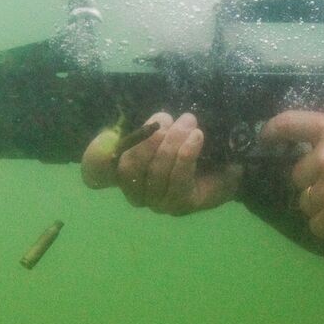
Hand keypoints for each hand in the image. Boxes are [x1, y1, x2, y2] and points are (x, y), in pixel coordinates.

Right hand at [81, 112, 239, 214]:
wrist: (228, 166)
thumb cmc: (191, 147)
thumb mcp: (168, 132)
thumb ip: (151, 128)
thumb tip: (147, 123)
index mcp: (125, 174)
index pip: (97, 171)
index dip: (95, 155)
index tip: (108, 134)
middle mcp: (137, 192)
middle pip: (131, 167)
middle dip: (149, 139)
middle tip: (166, 118)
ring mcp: (158, 202)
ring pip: (157, 171)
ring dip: (172, 143)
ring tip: (188, 122)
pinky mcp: (180, 205)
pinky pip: (179, 179)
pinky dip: (187, 154)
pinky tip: (196, 137)